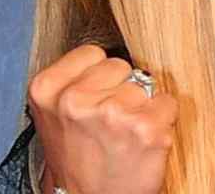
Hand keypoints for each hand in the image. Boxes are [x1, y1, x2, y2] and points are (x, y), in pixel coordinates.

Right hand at [27, 44, 177, 193]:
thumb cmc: (77, 160)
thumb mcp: (55, 116)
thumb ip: (74, 81)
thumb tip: (110, 55)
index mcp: (47, 90)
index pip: (93, 53)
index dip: (100, 76)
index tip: (95, 97)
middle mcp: (76, 100)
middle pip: (121, 66)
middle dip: (121, 89)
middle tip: (109, 122)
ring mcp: (113, 113)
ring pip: (145, 84)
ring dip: (142, 106)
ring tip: (125, 134)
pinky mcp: (146, 129)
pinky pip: (168, 103)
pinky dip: (163, 119)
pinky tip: (143, 140)